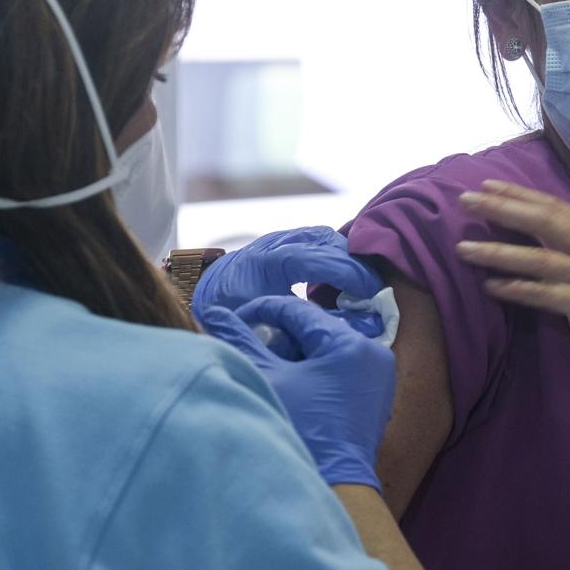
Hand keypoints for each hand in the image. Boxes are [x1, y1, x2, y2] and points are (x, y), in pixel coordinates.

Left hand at [193, 227, 384, 338]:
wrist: (196, 308)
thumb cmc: (229, 326)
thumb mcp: (268, 333)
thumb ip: (314, 325)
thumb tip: (364, 323)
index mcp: (262, 265)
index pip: (315, 256)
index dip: (348, 271)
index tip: (369, 292)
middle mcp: (269, 245)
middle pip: (323, 239)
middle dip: (353, 262)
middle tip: (373, 293)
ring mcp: (274, 241)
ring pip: (322, 237)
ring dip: (345, 258)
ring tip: (360, 288)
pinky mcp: (278, 245)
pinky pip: (314, 242)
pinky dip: (334, 258)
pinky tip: (342, 282)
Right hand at [198, 295, 394, 489]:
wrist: (333, 488)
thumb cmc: (300, 431)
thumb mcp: (267, 379)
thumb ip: (240, 341)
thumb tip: (212, 313)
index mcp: (350, 344)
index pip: (299, 311)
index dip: (263, 311)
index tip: (234, 317)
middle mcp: (372, 353)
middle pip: (315, 329)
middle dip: (279, 335)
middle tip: (250, 346)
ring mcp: (377, 375)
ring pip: (327, 349)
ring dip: (295, 353)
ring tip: (267, 367)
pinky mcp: (373, 396)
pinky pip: (340, 368)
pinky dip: (313, 370)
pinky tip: (289, 383)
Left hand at [454, 179, 569, 388]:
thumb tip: (550, 244)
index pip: (555, 207)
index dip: (519, 194)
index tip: (486, 184)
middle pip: (543, 220)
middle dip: (500, 208)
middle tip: (464, 199)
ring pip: (538, 256)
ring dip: (497, 251)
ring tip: (463, 248)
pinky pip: (546, 294)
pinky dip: (517, 288)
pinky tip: (491, 287)